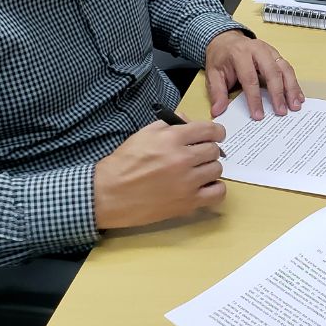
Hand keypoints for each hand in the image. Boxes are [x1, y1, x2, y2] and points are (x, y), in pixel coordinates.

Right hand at [93, 119, 225, 228]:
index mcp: (172, 138)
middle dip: (208, 150)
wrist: (108, 195)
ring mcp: (187, 182)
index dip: (216, 132)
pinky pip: (218, 193)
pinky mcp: (187, 202)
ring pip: (217, 169)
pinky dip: (215, 189)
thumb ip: (169, 124)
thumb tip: (189, 122)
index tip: (216, 135)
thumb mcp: (143, 134)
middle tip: (199, 155)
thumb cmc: (123, 164)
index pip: (209, 130)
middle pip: (214, 150)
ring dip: (209, 168)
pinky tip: (205, 186)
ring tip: (198, 171)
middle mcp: (182, 158)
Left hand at [205, 31, 303, 119]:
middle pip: (272, 72)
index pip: (250, 78)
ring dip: (291, 89)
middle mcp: (258, 50)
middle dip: (278, 94)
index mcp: (240, 53)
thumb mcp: (213, 73)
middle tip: (281, 112)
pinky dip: (295, 84)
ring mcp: (270, 51)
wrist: (227, 40)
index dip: (255, 98)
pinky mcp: (277, 55)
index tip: (258, 115)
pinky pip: (288, 69)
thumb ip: (217, 92)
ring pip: (285, 69)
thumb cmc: (222, 57)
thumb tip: (218, 111)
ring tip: (295, 106)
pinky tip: (298, 97)